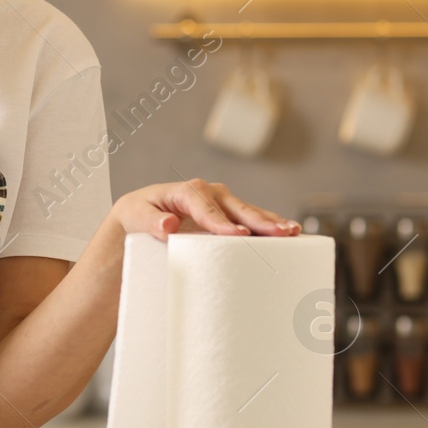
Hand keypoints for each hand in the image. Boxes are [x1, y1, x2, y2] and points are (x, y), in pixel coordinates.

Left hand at [111, 179, 301, 240]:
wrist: (140, 214)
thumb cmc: (138, 214)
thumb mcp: (135, 216)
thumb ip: (150, 220)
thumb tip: (168, 224)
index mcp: (185, 191)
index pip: (206, 207)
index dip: (222, 222)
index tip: (238, 235)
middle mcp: (208, 193)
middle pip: (236, 207)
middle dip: (259, 220)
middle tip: (281, 233)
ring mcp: (221, 202)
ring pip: (249, 211)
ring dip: (271, 221)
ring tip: (292, 233)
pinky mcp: (228, 214)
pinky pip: (251, 219)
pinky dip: (269, 225)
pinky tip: (288, 234)